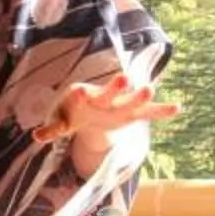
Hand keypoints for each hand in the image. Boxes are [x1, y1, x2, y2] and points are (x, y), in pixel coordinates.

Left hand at [51, 73, 178, 141]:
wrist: (91, 110)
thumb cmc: (74, 113)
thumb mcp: (63, 122)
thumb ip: (53, 129)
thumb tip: (36, 137)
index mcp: (85, 98)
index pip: (83, 95)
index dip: (81, 95)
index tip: (79, 91)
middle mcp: (105, 98)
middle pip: (110, 92)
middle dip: (115, 86)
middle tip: (123, 78)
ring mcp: (120, 104)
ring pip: (131, 99)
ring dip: (139, 95)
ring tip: (150, 88)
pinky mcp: (132, 112)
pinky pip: (149, 112)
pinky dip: (162, 110)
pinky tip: (177, 108)